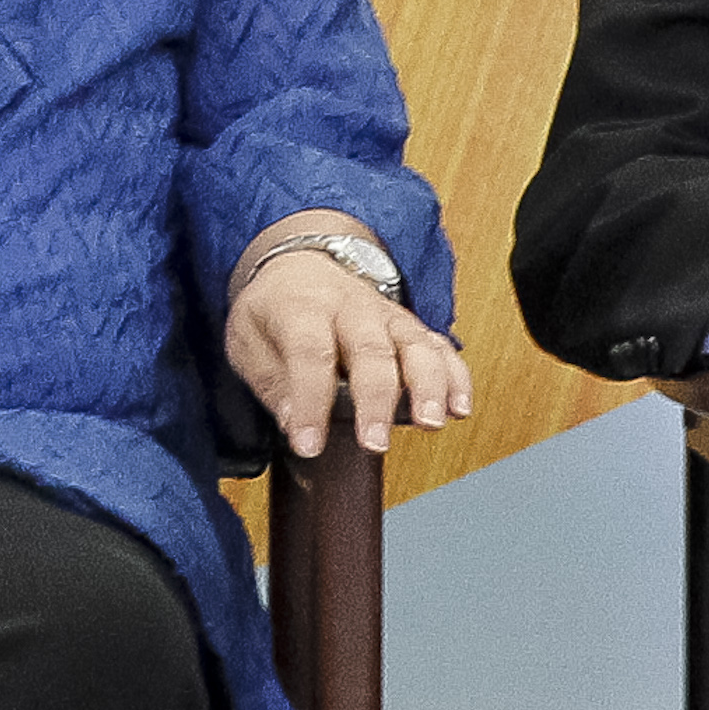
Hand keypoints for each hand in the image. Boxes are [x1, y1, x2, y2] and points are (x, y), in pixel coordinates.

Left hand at [224, 221, 470, 456]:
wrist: (302, 264)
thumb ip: (271, 382)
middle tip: (375, 441)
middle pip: (370, 349)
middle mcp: (351, 307)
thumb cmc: (275, 308)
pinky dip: (455, 376)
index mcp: (302, 307)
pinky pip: (439, 347)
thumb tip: (294, 422)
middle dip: (375, 398)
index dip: (311, 402)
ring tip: (431, 422)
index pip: (310, 353)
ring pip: (414, 344)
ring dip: (427, 385)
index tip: (309, 445)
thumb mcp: (249, 339)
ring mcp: (386, 315)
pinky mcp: (410, 327)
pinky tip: (460, 407)